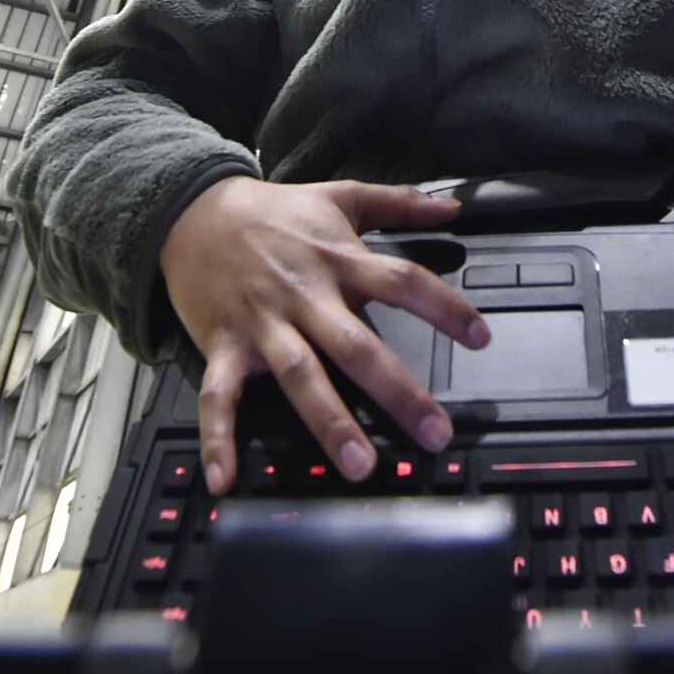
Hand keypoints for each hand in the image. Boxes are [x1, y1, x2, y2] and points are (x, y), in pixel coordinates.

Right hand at [159, 176, 487, 494]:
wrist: (193, 211)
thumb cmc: (272, 212)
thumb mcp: (341, 196)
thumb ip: (400, 202)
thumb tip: (452, 206)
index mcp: (340, 261)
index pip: (403, 282)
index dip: (445, 307)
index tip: (480, 337)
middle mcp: (306, 297)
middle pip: (357, 346)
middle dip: (398, 392)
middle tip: (434, 432)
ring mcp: (263, 325)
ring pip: (301, 377)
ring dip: (330, 423)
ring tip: (359, 465)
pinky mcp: (222, 346)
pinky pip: (219, 398)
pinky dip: (219, 437)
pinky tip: (226, 477)